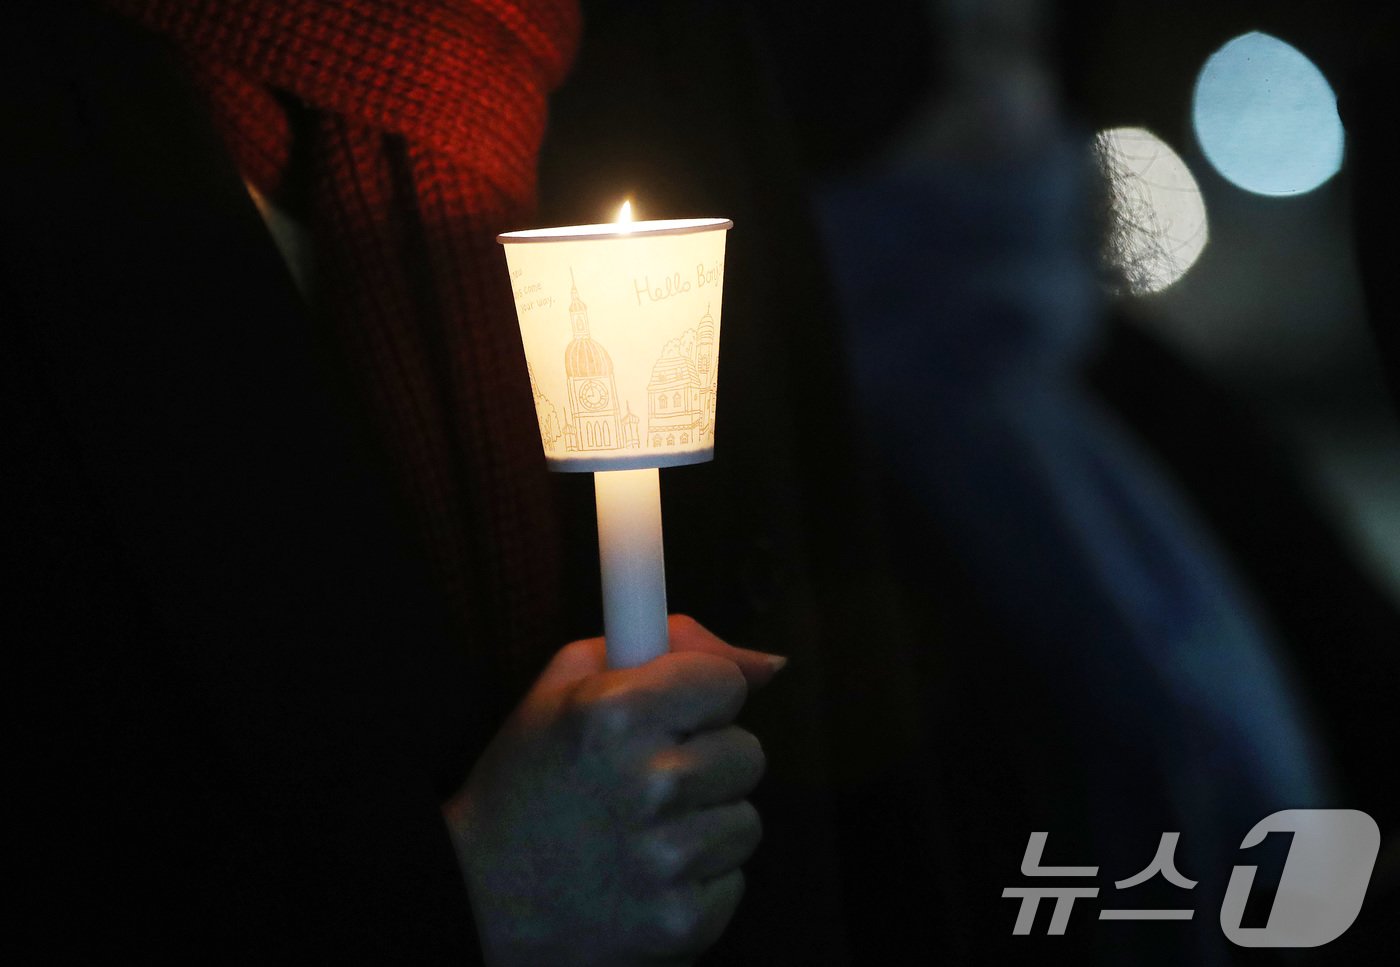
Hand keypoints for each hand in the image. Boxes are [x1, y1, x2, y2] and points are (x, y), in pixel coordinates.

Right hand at [444, 615, 783, 966]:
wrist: (477, 904)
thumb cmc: (526, 785)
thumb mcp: (566, 688)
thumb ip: (666, 647)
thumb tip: (768, 665)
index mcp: (615, 713)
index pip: (727, 683)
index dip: (701, 700)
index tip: (674, 718)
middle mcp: (648, 783)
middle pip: (748, 753)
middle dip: (707, 763)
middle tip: (647, 783)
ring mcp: (668, 859)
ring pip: (746, 821)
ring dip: (704, 825)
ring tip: (641, 835)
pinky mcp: (682, 923)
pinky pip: (733, 881)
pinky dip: (697, 883)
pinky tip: (643, 880)